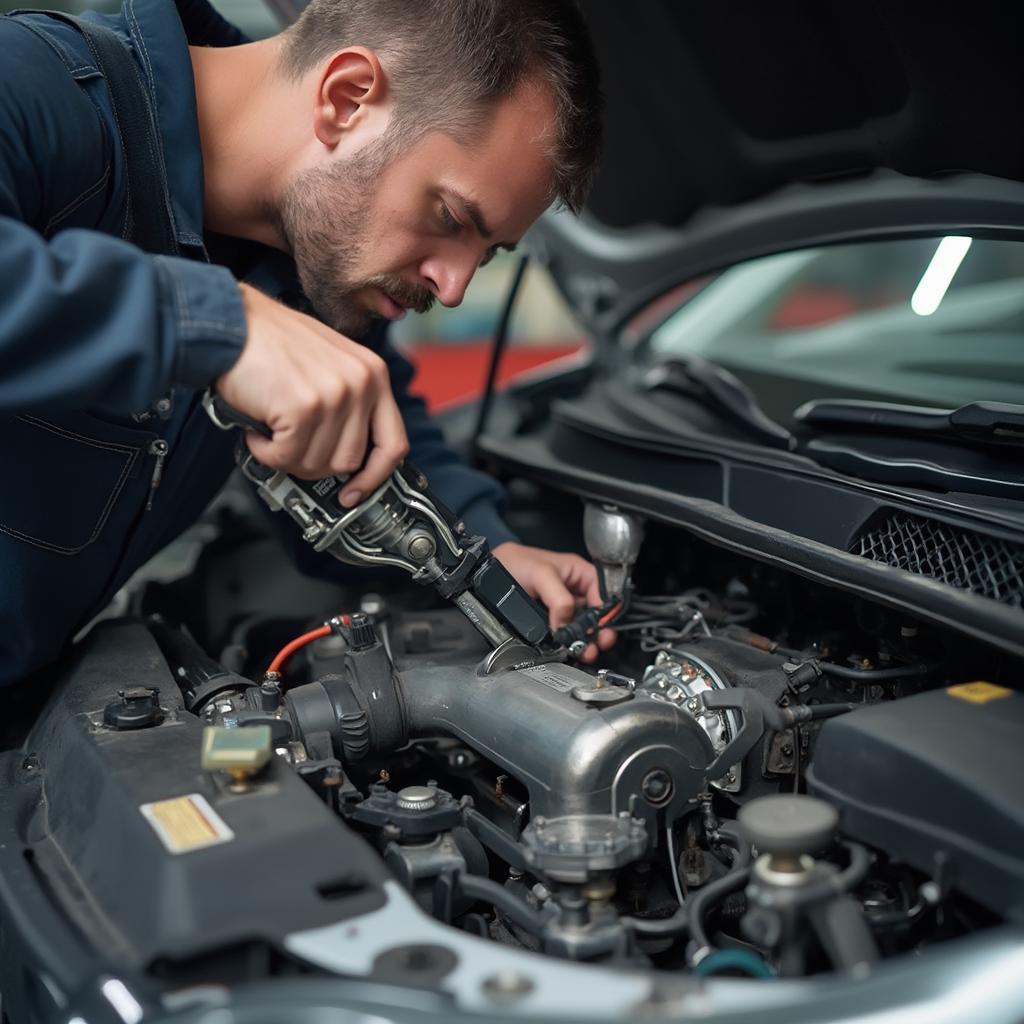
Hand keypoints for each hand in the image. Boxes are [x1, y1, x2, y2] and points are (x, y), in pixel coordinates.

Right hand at [216, 283, 408, 501]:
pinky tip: (258, 430)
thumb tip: (347, 458)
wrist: (230, 321)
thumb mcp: (330, 365)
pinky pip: (287, 457)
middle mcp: (362, 383)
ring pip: (319, 463)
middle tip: (291, 449)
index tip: (355, 492)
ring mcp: (335, 395)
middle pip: (350, 461)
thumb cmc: (271, 342)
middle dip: (315, 465)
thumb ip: (349, 406)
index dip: (375, 477)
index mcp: (373, 375)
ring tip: (271, 431)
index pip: (394, 444)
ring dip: (286, 457)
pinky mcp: (305, 407)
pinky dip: (266, 452)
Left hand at [492, 542, 616, 663]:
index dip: (606, 610)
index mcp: (578, 573)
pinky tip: (569, 648)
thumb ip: (558, 597)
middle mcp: (572, 591)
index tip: (602, 625)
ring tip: (585, 651)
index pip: (603, 592)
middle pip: (596, 614)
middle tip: (598, 643)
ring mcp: (561, 608)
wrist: (487, 575)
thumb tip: (566, 622)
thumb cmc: (515, 562)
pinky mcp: (549, 621)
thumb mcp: (541, 573)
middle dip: (599, 630)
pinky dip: (569, 643)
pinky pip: (565, 634)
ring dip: (586, 640)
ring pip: (582, 627)